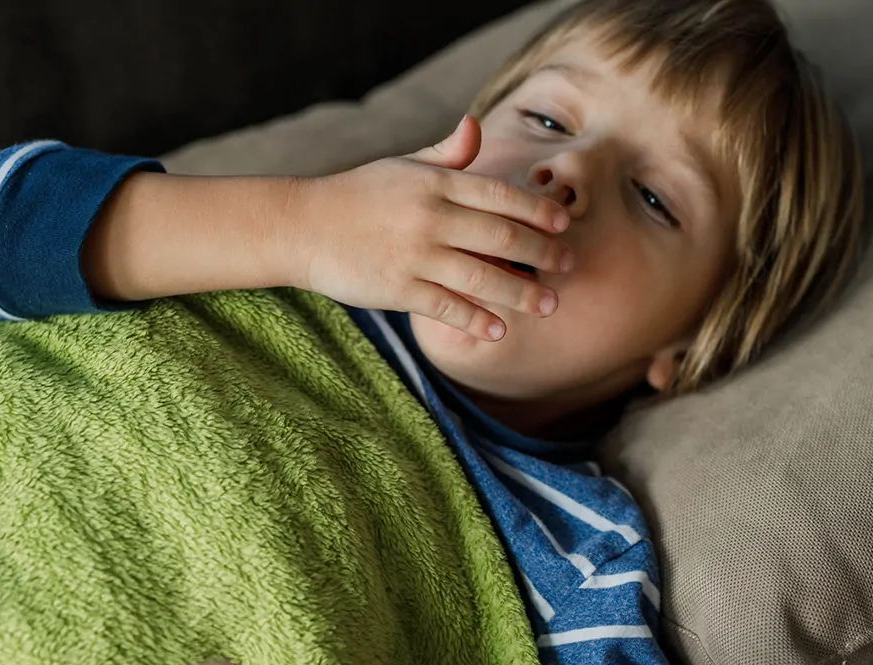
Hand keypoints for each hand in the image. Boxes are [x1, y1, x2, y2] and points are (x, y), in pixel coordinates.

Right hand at [289, 115, 571, 341]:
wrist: (302, 226)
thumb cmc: (358, 195)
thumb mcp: (402, 166)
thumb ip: (446, 154)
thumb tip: (476, 126)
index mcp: (435, 184)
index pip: (500, 195)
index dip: (537, 211)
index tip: (562, 225)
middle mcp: (430, 217)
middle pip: (501, 237)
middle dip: (542, 254)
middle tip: (570, 265)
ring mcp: (415, 255)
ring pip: (482, 276)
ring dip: (521, 293)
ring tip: (549, 305)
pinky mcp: (398, 289)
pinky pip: (447, 307)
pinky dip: (476, 320)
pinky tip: (500, 330)